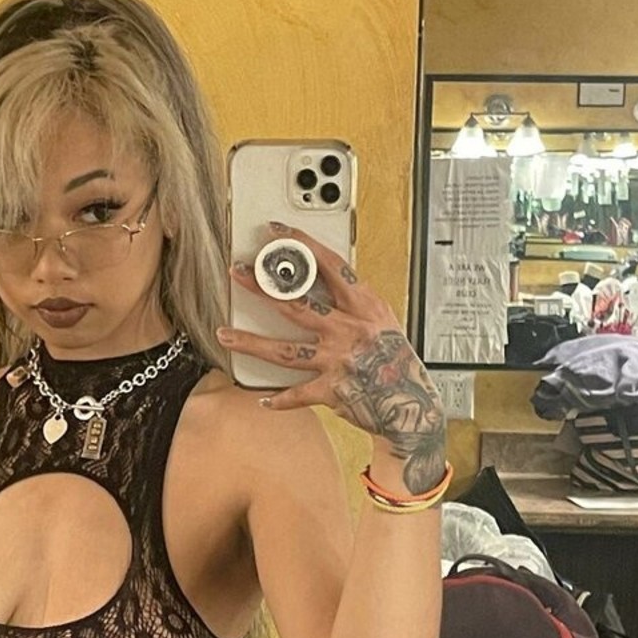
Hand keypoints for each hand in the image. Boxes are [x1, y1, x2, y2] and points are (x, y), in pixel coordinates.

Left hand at [217, 222, 445, 494]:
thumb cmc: (397, 362)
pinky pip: (298, 394)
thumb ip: (354, 304)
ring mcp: (339, 360)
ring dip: (252, 342)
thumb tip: (326, 283)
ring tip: (225, 334)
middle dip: (263, 287)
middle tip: (238, 273)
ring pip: (286, 350)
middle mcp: (349, 330)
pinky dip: (279, 399)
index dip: (303, 246)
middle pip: (297, 303)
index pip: (330, 266)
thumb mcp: (383, 321)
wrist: (412, 404)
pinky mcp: (333, 390)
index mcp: (364, 307)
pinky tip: (260, 398)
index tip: (279, 233)